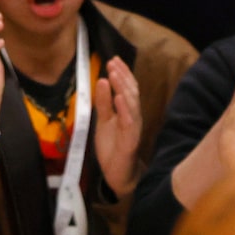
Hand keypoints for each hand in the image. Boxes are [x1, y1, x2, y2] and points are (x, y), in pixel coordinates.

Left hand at [92, 54, 142, 193]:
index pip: (127, 89)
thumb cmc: (113, 147)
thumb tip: (101, 80)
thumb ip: (103, 102)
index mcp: (127, 112)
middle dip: (122, 77)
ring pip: (131, 104)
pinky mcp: (131, 140)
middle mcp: (133, 117)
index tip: (113, 60)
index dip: (122, 74)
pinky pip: (129, 122)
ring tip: (114, 74)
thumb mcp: (103, 120)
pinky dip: (125, 109)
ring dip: (123, 88)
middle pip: (131, 93)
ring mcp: (133, 128)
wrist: (117, 174)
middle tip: (112, 63)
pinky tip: (119, 97)